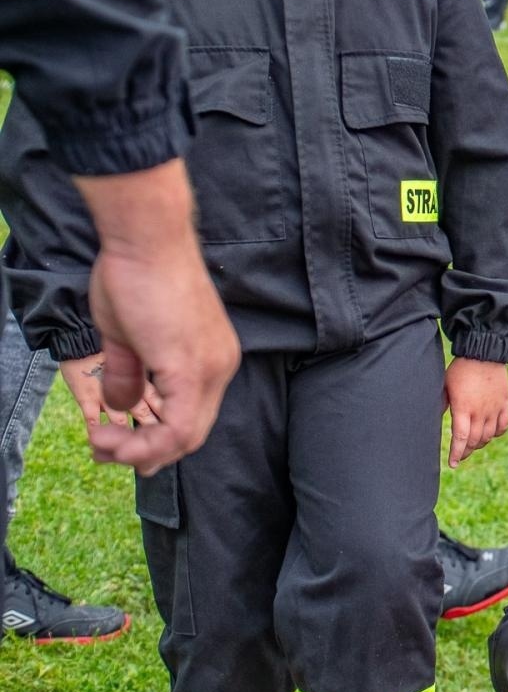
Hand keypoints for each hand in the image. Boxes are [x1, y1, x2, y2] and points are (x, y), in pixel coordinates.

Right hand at [74, 160, 239, 475]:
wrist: (146, 239)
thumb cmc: (136, 274)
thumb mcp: (128, 335)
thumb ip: (131, 373)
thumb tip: (123, 405)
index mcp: (211, 359)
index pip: (193, 416)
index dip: (156, 438)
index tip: (117, 439)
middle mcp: (220, 367)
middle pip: (192, 433)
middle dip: (146, 452)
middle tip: (106, 452)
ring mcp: (211, 369)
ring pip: (185, 437)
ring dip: (140, 451)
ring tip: (103, 443)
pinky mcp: (193, 368)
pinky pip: (177, 427)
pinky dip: (145, 443)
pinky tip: (111, 436)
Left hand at [443, 357, 507, 467]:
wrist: (483, 352)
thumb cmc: (460, 369)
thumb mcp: (444, 386)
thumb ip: (441, 405)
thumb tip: (431, 421)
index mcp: (463, 408)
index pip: (461, 438)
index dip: (456, 453)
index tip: (453, 464)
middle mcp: (481, 411)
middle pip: (475, 440)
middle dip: (467, 451)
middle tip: (460, 455)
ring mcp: (495, 408)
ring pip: (489, 436)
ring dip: (480, 443)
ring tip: (473, 444)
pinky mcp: (504, 403)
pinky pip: (503, 425)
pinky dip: (497, 433)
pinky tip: (490, 434)